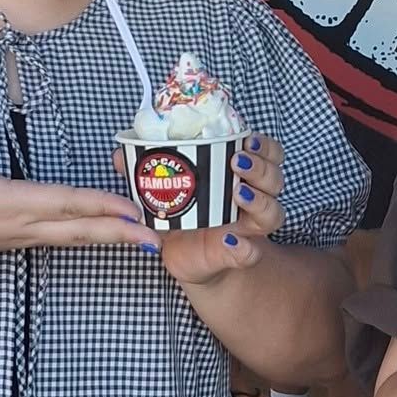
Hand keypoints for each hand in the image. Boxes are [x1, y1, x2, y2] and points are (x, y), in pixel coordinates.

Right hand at [0, 123, 152, 263]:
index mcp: (8, 204)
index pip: (62, 204)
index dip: (97, 206)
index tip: (129, 210)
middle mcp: (22, 224)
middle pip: (79, 230)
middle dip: (119, 234)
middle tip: (155, 239)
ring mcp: (22, 236)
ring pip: (74, 238)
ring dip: (110, 237)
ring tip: (145, 238)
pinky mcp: (20, 238)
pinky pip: (63, 239)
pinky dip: (91, 235)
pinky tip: (109, 233)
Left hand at [111, 133, 283, 288]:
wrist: (186, 257)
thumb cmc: (180, 216)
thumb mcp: (163, 192)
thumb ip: (145, 173)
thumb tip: (121, 155)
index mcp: (239, 176)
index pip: (267, 154)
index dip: (264, 145)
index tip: (247, 139)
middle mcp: (253, 199)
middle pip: (275, 179)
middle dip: (262, 168)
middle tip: (237, 163)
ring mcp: (250, 228)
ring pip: (274, 211)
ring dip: (259, 200)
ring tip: (237, 193)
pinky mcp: (241, 255)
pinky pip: (252, 253)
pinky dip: (245, 248)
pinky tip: (232, 241)